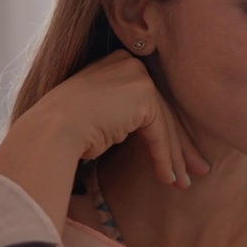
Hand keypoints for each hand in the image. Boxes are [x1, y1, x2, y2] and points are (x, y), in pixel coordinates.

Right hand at [21, 49, 209, 186]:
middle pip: (163, 112)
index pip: (151, 102)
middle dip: (180, 146)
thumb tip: (147, 133)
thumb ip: (123, 113)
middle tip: (197, 170)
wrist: (50, 130)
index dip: (167, 132)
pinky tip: (168, 179)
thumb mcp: (98, 113)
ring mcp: (138, 77)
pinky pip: (160, 133)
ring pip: (165, 124)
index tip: (179, 156)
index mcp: (118, 63)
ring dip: (176, 157)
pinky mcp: (143, 95)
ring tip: (184, 183)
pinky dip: (164, 158)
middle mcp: (130, 64)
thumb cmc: (64, 129)